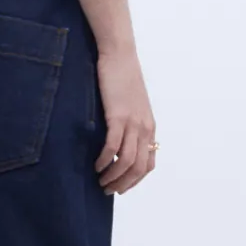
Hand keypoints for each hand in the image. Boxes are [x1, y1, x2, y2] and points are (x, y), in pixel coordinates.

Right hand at [93, 45, 157, 193]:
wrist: (119, 55)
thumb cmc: (122, 77)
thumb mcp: (131, 104)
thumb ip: (128, 124)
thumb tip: (117, 143)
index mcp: (149, 127)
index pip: (149, 163)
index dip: (135, 180)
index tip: (121, 188)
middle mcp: (144, 128)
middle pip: (139, 167)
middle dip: (123, 184)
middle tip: (107, 190)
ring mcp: (132, 122)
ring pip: (127, 161)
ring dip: (113, 176)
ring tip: (100, 181)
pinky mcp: (118, 116)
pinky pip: (113, 146)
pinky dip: (105, 160)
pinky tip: (96, 165)